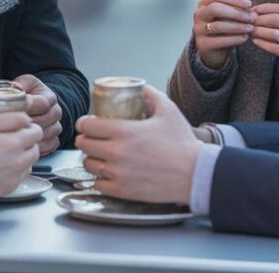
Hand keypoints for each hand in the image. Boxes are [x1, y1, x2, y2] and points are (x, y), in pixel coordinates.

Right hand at [0, 112, 41, 198]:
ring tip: (5, 153)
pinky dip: (16, 170)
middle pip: (36, 148)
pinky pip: (21, 177)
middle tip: (12, 139)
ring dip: (23, 156)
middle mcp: (17, 162)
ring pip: (30, 163)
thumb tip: (26, 118)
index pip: (37, 132)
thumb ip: (8, 118)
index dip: (29, 127)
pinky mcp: (8, 189)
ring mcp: (13, 177)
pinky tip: (1, 166)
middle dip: (27, 142)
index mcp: (13, 143)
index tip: (21, 127)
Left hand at [14, 74, 63, 154]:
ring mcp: (56, 126)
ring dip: (33, 135)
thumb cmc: (27, 96)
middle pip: (46, 120)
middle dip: (28, 123)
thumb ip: (20, 84)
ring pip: (48, 133)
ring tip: (18, 135)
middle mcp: (55, 111)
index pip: (42, 103)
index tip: (15, 110)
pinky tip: (26, 145)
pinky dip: (39, 146)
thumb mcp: (24, 84)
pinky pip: (50, 145)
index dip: (29, 108)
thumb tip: (16, 86)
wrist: (35, 107)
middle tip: (13, 125)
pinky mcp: (54, 139)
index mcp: (49, 97)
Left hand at [75, 86, 201, 204]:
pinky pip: (99, 184)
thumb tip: (140, 87)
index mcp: (124, 131)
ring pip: (88, 164)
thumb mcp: (168, 110)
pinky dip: (100, 178)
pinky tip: (107, 173)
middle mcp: (117, 152)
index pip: (88, 125)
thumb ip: (151, 95)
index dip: (84, 123)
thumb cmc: (182, 143)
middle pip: (84, 144)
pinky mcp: (123, 191)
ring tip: (98, 155)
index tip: (86, 123)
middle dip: (85, 139)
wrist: (195, 174)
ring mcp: (118, 173)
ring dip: (91, 158)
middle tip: (91, 138)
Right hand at [192, 0, 255, 68]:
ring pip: (218, 26)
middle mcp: (199, 14)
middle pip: (215, 8)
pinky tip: (244, 38)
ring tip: (250, 28)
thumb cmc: (224, 26)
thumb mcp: (230, 13)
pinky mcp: (202, 44)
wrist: (215, 48)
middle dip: (236, 13)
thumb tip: (247, 3)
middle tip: (252, 18)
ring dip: (237, 26)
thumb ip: (237, 5)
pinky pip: (219, 41)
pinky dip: (234, 39)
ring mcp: (199, 29)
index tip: (250, 4)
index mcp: (204, 3)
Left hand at [249, 3, 278, 68]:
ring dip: (258, 31)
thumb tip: (262, 11)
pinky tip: (255, 41)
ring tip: (250, 31)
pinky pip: (274, 48)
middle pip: (274, 19)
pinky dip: (262, 44)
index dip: (264, 8)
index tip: (253, 10)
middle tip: (248, 21)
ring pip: (272, 33)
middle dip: (258, 19)